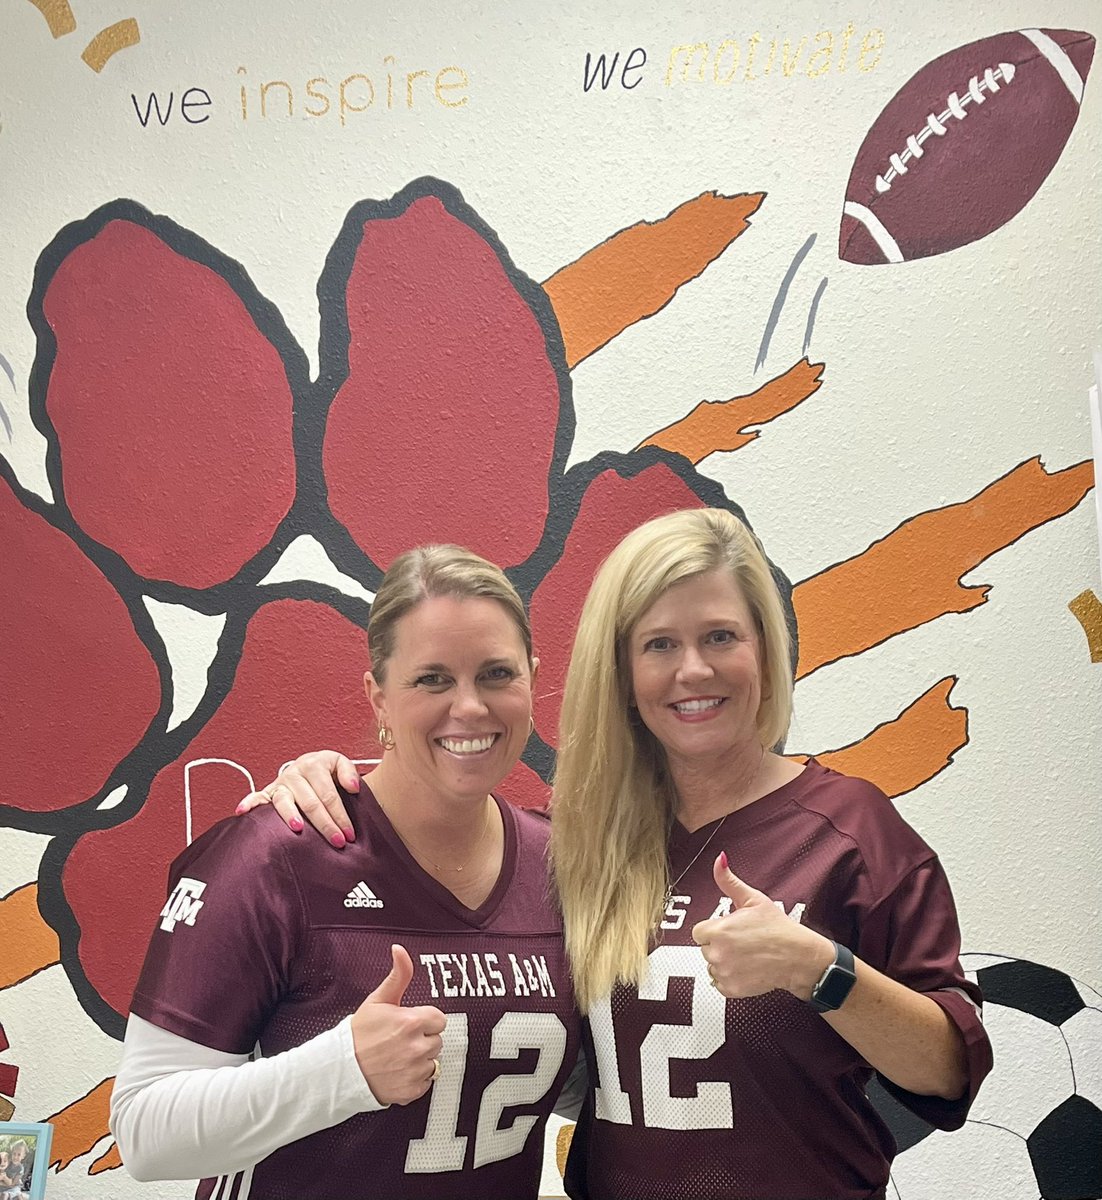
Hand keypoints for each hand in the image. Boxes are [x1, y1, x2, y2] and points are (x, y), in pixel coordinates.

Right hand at [235, 751, 359, 846]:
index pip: (329, 794)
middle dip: (325, 824)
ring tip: (298, 829)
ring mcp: (280, 783)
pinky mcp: (268, 792)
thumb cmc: (327, 772)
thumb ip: (348, 772)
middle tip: (337, 841)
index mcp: (314, 764)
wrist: (311, 768)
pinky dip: (249, 803)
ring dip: (291, 816)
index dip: (340, 815)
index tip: (349, 834)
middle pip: (310, 802)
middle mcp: (295, 773)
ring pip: (284, 801)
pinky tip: (242, 812)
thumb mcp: (340, 764)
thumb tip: (352, 787)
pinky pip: (256, 798)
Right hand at [352, 944, 446, 1105]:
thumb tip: (400, 950)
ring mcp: (414, 1070)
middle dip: (423, 1039)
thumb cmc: (358, 1034)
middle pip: (437, 1040)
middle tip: (401, 1040)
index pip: (439, 1019)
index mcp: (412, 1021)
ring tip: (398, 1057)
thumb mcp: (378, 999)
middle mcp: (417, 1046)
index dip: (425, 1021)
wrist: (340, 1069)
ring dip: (420, 1060)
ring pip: (433, 1062)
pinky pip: (426, 1083)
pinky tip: (398, 1072)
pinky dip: (415, 1079)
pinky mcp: (411, 1091)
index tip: (410, 1024)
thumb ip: (398, 975)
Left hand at [691, 852, 833, 999]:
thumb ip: (729, 881)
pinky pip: (719, 983)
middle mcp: (717, 953)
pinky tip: (746, 969)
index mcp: (718, 930)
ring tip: (746, 955)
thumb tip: (719, 859)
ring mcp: (724, 973)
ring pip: (712, 966)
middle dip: (719, 945)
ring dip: (724, 962)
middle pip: (705, 948)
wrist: (798, 957)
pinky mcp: (731, 989)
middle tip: (742, 942)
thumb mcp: (753, 899)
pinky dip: (730, 979)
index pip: (699, 932)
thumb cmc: (777, 927)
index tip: (730, 930)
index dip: (714, 929)